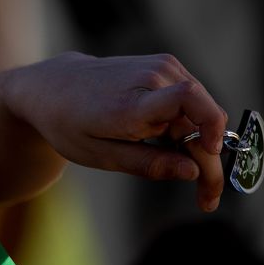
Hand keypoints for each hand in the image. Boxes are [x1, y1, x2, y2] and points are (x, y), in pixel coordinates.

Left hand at [5, 52, 227, 210]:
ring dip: (201, 144)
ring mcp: (159, 65)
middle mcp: (150, 75)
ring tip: (181, 171)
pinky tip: (169, 144)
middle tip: (206, 200)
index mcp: (130, 101)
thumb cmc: (70, 124)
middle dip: (210, 160)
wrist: (52, 87)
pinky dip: (189, 125)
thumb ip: (147, 164)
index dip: (211, 124)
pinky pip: (192, 100)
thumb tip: (193, 172)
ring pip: (202, 110)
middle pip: (203, 115)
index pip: (187, 97)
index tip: (211, 152)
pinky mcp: (164, 64)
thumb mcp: (100, 155)